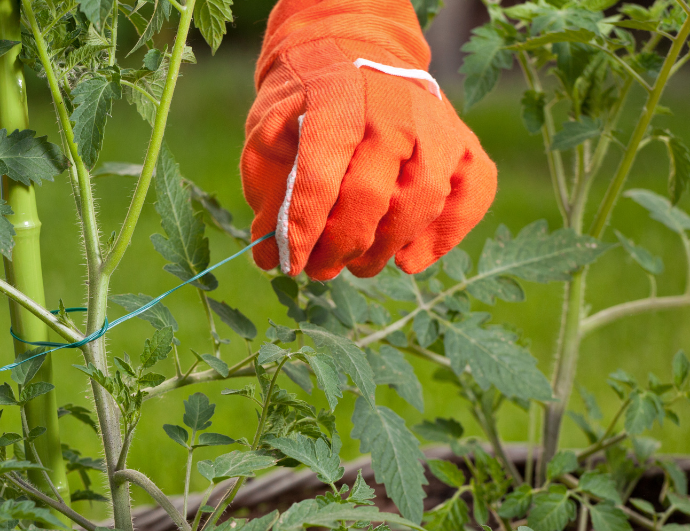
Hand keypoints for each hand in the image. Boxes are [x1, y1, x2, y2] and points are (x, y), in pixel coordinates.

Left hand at [242, 0, 496, 280]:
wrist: (354, 50)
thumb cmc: (306, 104)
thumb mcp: (268, 135)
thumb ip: (269, 193)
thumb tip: (267, 258)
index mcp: (335, 102)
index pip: (319, 179)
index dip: (303, 231)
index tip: (290, 263)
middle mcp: (392, 109)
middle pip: (370, 197)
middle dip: (341, 247)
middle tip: (322, 270)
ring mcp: (436, 124)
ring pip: (422, 201)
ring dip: (387, 248)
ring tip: (359, 265)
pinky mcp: (464, 141)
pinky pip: (473, 193)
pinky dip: (446, 235)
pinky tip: (410, 259)